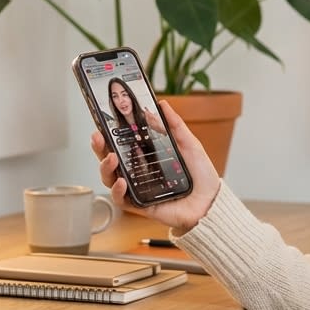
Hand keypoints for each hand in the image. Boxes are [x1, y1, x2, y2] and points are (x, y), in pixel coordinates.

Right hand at [90, 100, 220, 231]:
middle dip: (100, 147)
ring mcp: (137, 188)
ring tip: (112, 158)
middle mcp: (138, 171)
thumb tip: (162, 104)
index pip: (122, 143)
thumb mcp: (189, 144)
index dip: (109, 133)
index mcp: (147, 155)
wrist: (211, 202)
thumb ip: (174, 125)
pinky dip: (117, 190)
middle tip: (98, 137)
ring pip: (110, 178)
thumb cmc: (200, 176)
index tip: (103, 122)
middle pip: (110, 158)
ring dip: (105, 167)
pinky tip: (121, 181)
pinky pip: (121, 199)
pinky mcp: (139, 205)